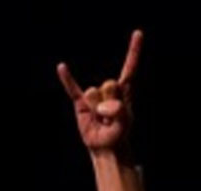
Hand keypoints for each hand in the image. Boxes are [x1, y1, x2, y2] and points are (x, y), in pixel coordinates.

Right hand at [57, 30, 142, 153]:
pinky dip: (67, 79)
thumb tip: (103, 106)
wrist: (104, 147)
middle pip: (109, 84)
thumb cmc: (117, 133)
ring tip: (100, 121)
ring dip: (97, 110)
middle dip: (111, 102)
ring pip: (93, 93)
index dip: (134, 51)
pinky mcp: (80, 103)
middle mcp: (109, 89)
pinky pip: (73, 88)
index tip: (138, 33)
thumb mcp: (124, 123)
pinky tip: (62, 67)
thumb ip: (119, 112)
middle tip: (111, 118)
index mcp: (124, 90)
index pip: (130, 67)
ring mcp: (94, 95)